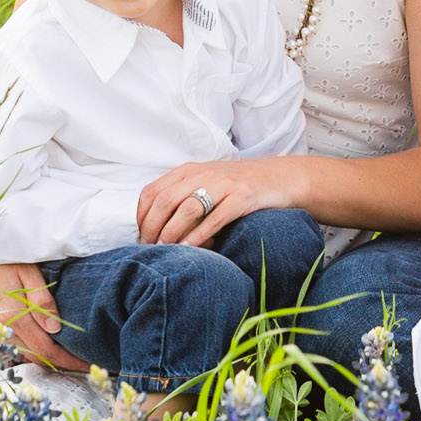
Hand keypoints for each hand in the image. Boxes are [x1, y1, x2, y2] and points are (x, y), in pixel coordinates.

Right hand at [0, 255, 83, 370]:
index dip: (66, 360)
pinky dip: (23, 346)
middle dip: (57, 360)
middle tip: (78, 361)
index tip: (84, 364)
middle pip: (33, 355)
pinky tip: (36, 341)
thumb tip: (55, 329)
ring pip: (20, 351)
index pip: (45, 348)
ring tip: (62, 353)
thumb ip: (42, 300)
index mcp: (13, 315)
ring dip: (40, 355)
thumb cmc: (4, 257)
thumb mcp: (29, 272)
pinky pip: (6, 344)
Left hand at [138, 157, 303, 247]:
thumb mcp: (206, 182)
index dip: (141, 216)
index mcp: (189, 170)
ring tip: (166, 250)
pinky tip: (190, 249)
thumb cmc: (238, 185)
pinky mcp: (243, 197)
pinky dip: (199, 235)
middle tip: (149, 248)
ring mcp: (224, 185)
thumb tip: (154, 224)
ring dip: (172, 232)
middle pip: (166, 201)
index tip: (140, 235)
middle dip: (152, 228)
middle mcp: (204, 174)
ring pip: (187, 209)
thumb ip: (182, 195)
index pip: (153, 191)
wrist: (279, 178)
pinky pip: (216, 218)